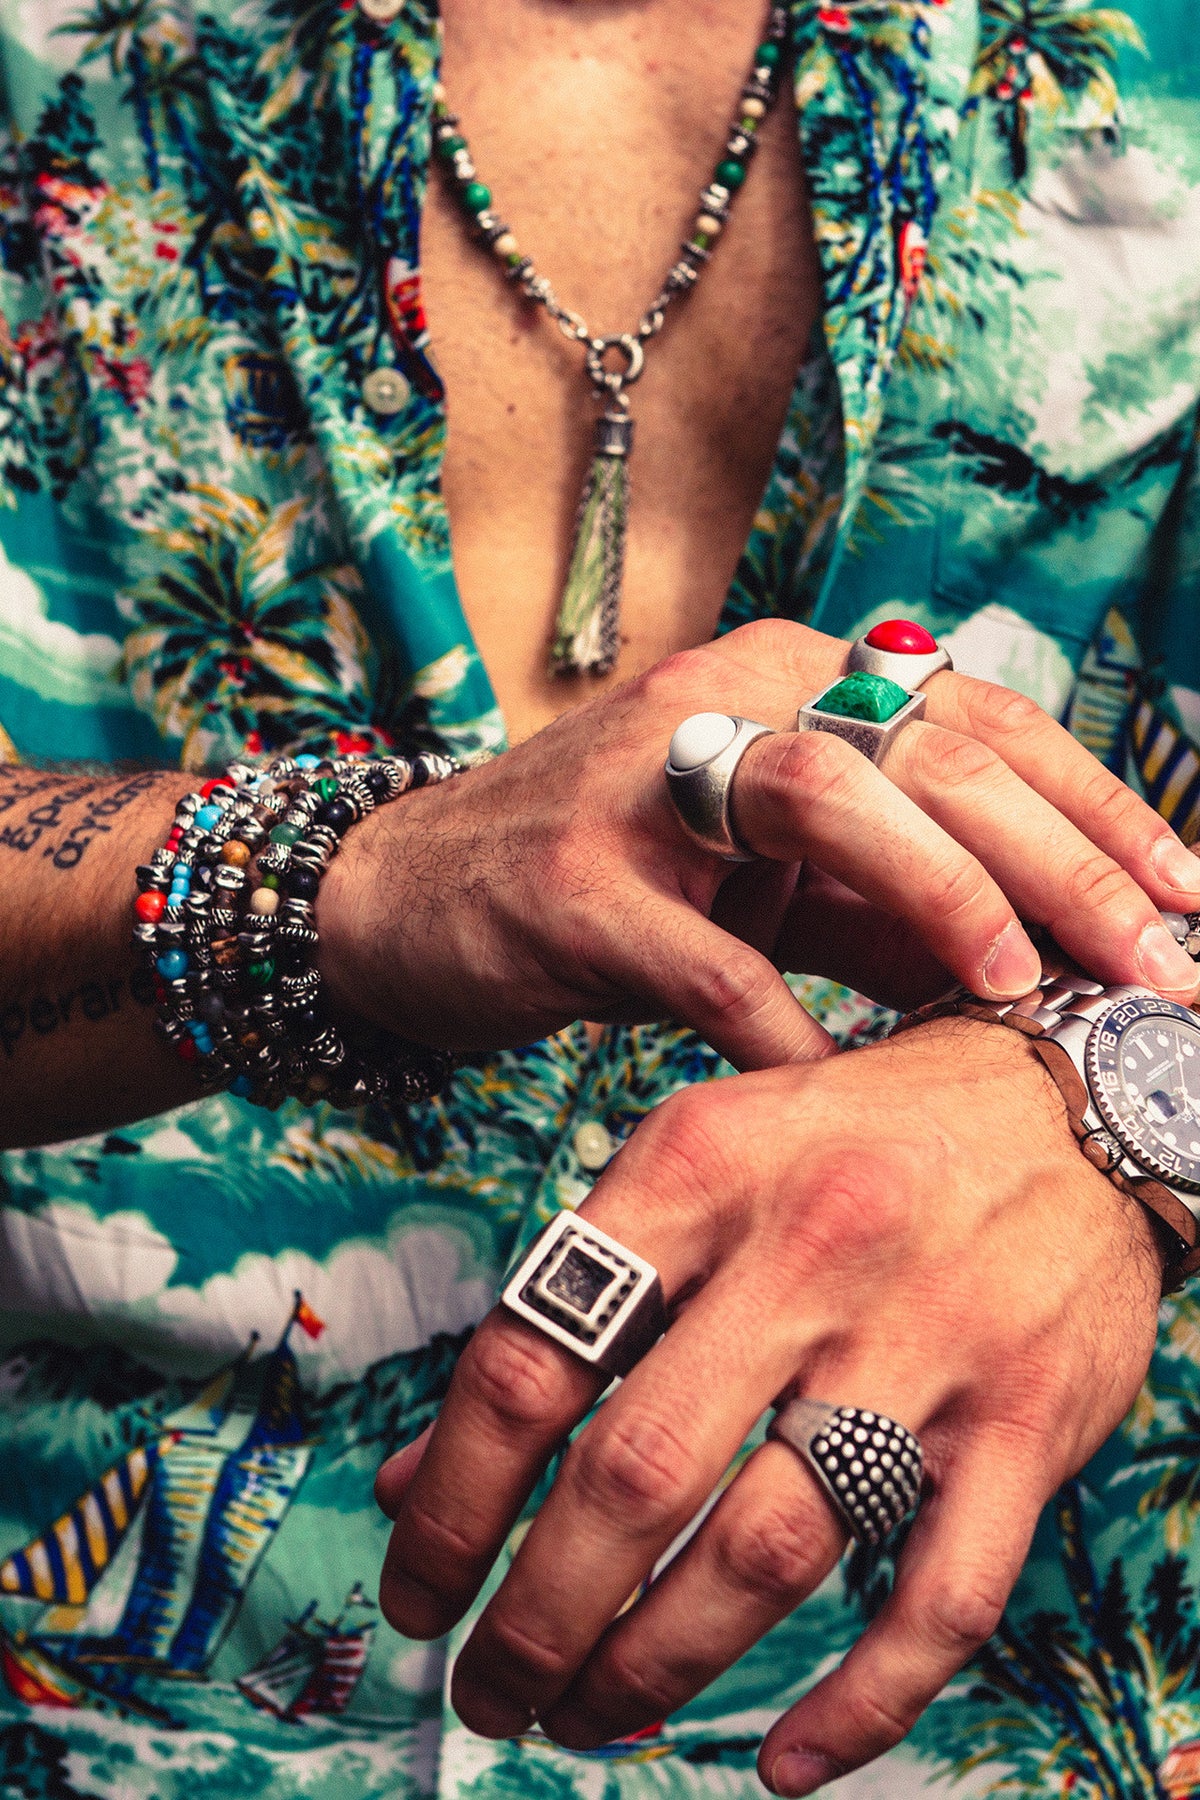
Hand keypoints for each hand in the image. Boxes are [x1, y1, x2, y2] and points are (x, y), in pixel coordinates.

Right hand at [321, 619, 1199, 1068]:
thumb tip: (1061, 969)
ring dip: (936, 892)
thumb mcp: (777, 882)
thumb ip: (901, 907)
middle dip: (1062, 858)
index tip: (1195, 904)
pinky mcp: (574, 878)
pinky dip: (783, 1027)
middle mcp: (730, 693)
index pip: (983, 723)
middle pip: (926, 749)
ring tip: (1020, 989)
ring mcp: (644, 778)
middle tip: (1163, 964)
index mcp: (797, 676)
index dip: (1101, 810)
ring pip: (822, 799)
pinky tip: (845, 1092)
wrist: (414, 897)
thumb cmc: (622, 884)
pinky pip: (705, 955)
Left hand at [375, 1019, 1164, 1792]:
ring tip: (593, 1716)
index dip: (451, 1499)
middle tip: (493, 1690)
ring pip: (767, 1554)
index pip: (534, 1356)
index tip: (418, 1589)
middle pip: (637, 1476)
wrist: (1070, 1105)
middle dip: (539, 1618)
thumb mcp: (699, 1164)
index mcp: (702, 1166)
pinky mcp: (1029, 1423)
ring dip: (657, 1667)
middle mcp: (812, 1247)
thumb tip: (420, 1475)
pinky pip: (940, 1600)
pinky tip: (783, 1760)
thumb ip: (570, 1303)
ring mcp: (929, 1339)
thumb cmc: (856, 1139)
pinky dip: (858, 1705)